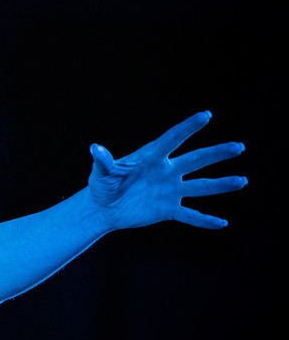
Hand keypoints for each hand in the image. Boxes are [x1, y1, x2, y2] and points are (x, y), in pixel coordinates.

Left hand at [88, 112, 246, 230]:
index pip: (172, 139)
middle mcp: (166, 172)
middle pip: (195, 160)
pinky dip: (204, 220)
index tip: (206, 115)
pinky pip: (189, 215)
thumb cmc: (102, 185)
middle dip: (217, 153)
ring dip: (221, 185)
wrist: (104, 208)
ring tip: (242, 181)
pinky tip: (222, 224)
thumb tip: (95, 148)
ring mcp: (170, 191)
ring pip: (200, 186)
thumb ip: (104, 162)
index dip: (188, 128)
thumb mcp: (102, 173)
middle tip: (238, 147)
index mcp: (151, 158)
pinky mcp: (168, 209)